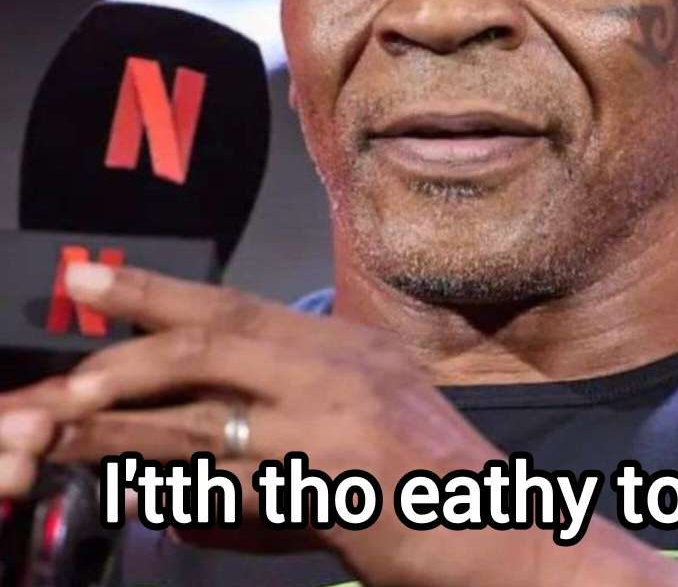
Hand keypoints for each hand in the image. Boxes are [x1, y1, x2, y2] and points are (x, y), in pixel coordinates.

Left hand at [0, 265, 677, 586]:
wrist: (498, 528)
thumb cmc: (432, 477)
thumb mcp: (372, 408)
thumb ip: (296, 399)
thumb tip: (203, 415)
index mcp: (346, 344)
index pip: (239, 306)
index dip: (158, 291)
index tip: (92, 277)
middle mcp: (339, 367)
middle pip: (215, 339)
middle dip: (126, 341)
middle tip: (61, 348)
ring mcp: (332, 423)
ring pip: (203, 412)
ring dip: (121, 420)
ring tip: (52, 419)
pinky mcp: (327, 485)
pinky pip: (222, 484)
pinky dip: (162, 484)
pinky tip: (122, 483)